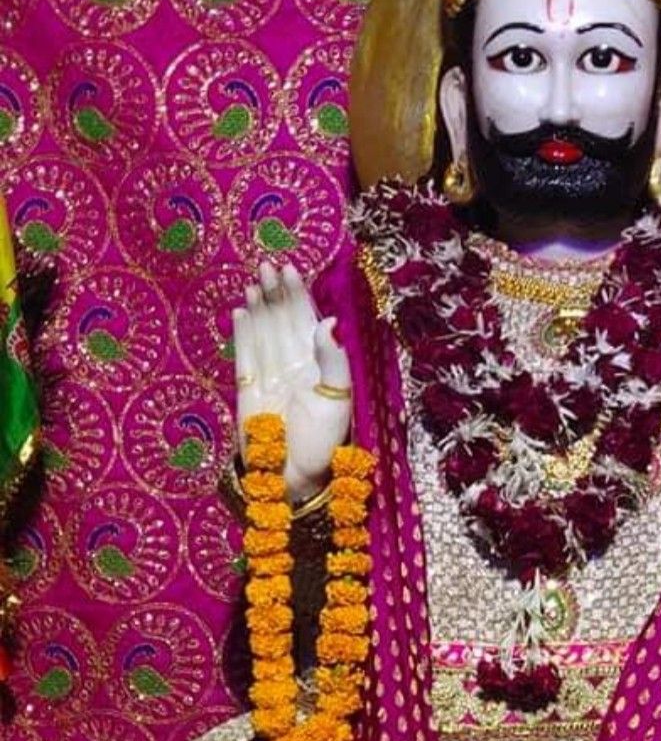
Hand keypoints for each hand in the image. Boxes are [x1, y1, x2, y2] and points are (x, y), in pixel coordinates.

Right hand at [232, 261, 352, 503]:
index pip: (306, 321)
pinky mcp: (248, 389)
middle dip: (275, 293)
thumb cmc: (324, 442)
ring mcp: (270, 375)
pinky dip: (242, 333)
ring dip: (258, 307)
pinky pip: (244, 354)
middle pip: (282, 320)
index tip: (291, 269)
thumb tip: (328, 320)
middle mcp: (294, 365)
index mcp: (318, 364)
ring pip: (262, 332)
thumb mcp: (338, 397)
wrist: (295, 476)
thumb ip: (333, 358)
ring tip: (254, 281)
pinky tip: (241, 311)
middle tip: (267, 264)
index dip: (298, 295)